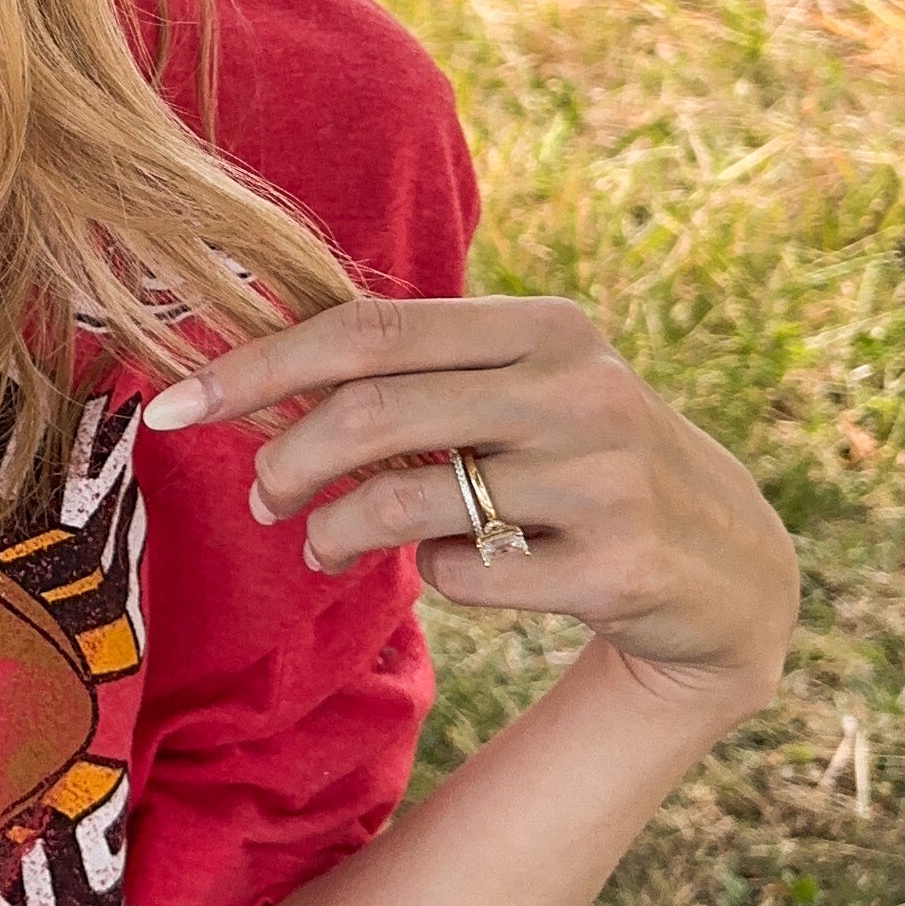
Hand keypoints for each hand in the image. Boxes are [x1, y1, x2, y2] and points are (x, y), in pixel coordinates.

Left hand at [142, 294, 798, 714]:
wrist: (731, 569)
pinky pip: (464, 576)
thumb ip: (412, 380)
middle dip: (286, 461)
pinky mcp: (618, 566)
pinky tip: (464, 573)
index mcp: (546, 326)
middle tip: (259, 498)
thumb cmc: (581, 466)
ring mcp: (605, 477)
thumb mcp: (521, 396)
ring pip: (407, 501)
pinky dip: (434, 579)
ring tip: (323, 548)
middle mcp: (581, 388)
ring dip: (336, 532)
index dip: (259, 366)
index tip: (173, 403)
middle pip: (372, 413)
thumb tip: (250, 380)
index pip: (367, 330)